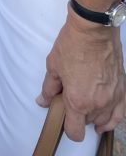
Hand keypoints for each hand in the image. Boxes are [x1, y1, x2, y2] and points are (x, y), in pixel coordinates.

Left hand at [39, 16, 125, 138]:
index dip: (68, 129)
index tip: (64, 120)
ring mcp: (112, 98)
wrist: (93, 30)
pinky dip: (112, 119)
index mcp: (78, 101)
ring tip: (86, 107)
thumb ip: (48, 88)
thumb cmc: (72, 45)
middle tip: (72, 99)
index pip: (75, 132)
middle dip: (78, 116)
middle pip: (87, 123)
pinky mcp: (122, 90)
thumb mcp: (53, 66)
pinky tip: (105, 120)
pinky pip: (120, 114)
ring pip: (103, 120)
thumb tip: (43, 101)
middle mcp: (97, 104)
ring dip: (94, 116)